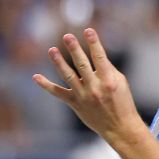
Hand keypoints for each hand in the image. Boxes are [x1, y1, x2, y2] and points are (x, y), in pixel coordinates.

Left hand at [34, 28, 145, 147]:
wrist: (119, 127)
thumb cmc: (122, 101)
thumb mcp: (121, 82)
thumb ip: (108, 68)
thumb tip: (95, 53)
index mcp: (109, 81)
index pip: (100, 58)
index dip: (94, 43)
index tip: (88, 30)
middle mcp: (95, 88)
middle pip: (82, 65)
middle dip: (75, 49)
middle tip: (67, 36)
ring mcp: (83, 96)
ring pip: (68, 76)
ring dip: (59, 62)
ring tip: (51, 49)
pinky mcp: (75, 104)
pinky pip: (58, 93)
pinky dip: (46, 85)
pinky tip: (36, 76)